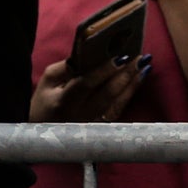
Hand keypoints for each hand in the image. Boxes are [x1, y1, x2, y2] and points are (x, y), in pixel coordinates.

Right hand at [28, 54, 149, 122]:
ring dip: (133, 83)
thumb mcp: (47, 81)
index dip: (104, 71)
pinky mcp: (101, 128)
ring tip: (144, 65)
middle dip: (125, 75)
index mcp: (63, 102)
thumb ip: (66, 67)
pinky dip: (130, 93)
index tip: (120, 57)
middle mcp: (79, 115)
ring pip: (117, 103)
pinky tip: (139, 78)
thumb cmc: (44, 102)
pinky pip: (119, 109)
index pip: (86, 84)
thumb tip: (88, 53)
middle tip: (140, 58)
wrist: (43, 134)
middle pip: (107, 95)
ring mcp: (92, 124)